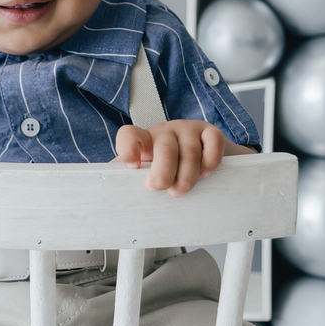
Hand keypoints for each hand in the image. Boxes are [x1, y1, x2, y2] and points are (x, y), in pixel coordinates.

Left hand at [113, 118, 229, 195]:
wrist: (202, 158)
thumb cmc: (169, 170)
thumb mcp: (147, 173)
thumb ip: (128, 181)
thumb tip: (111, 196)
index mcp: (144, 141)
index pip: (129, 134)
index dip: (128, 148)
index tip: (133, 167)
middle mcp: (165, 132)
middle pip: (164, 147)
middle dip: (164, 174)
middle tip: (163, 189)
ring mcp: (188, 129)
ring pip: (189, 151)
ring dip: (187, 177)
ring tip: (181, 190)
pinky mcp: (210, 131)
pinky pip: (213, 141)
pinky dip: (210, 161)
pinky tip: (205, 174)